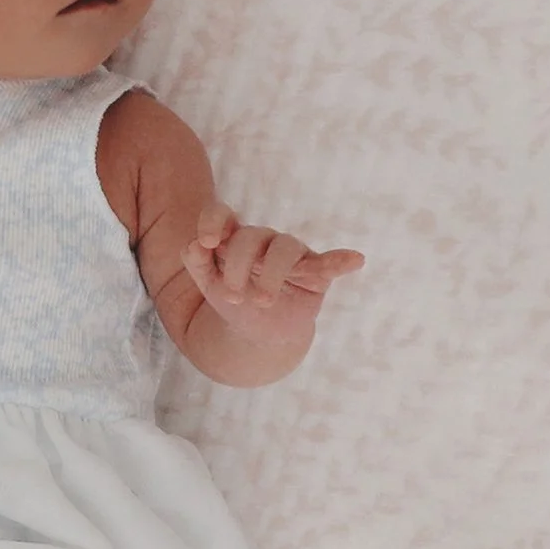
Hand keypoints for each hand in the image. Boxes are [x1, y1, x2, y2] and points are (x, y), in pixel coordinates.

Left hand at [181, 203, 364, 344]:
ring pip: (283, 248)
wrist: (257, 334)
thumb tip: (194, 245)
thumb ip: (197, 263)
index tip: (207, 242)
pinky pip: (329, 262)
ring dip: (271, 274)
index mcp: (232, 237)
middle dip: (237, 266)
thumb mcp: (209, 284)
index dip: (213, 222)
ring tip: (263, 300)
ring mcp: (291, 253)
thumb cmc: (233, 300)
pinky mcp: (316, 272)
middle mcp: (262, 239)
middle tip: (232, 297)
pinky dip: (341, 260)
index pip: (222, 214)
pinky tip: (355, 259)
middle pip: (250, 237)